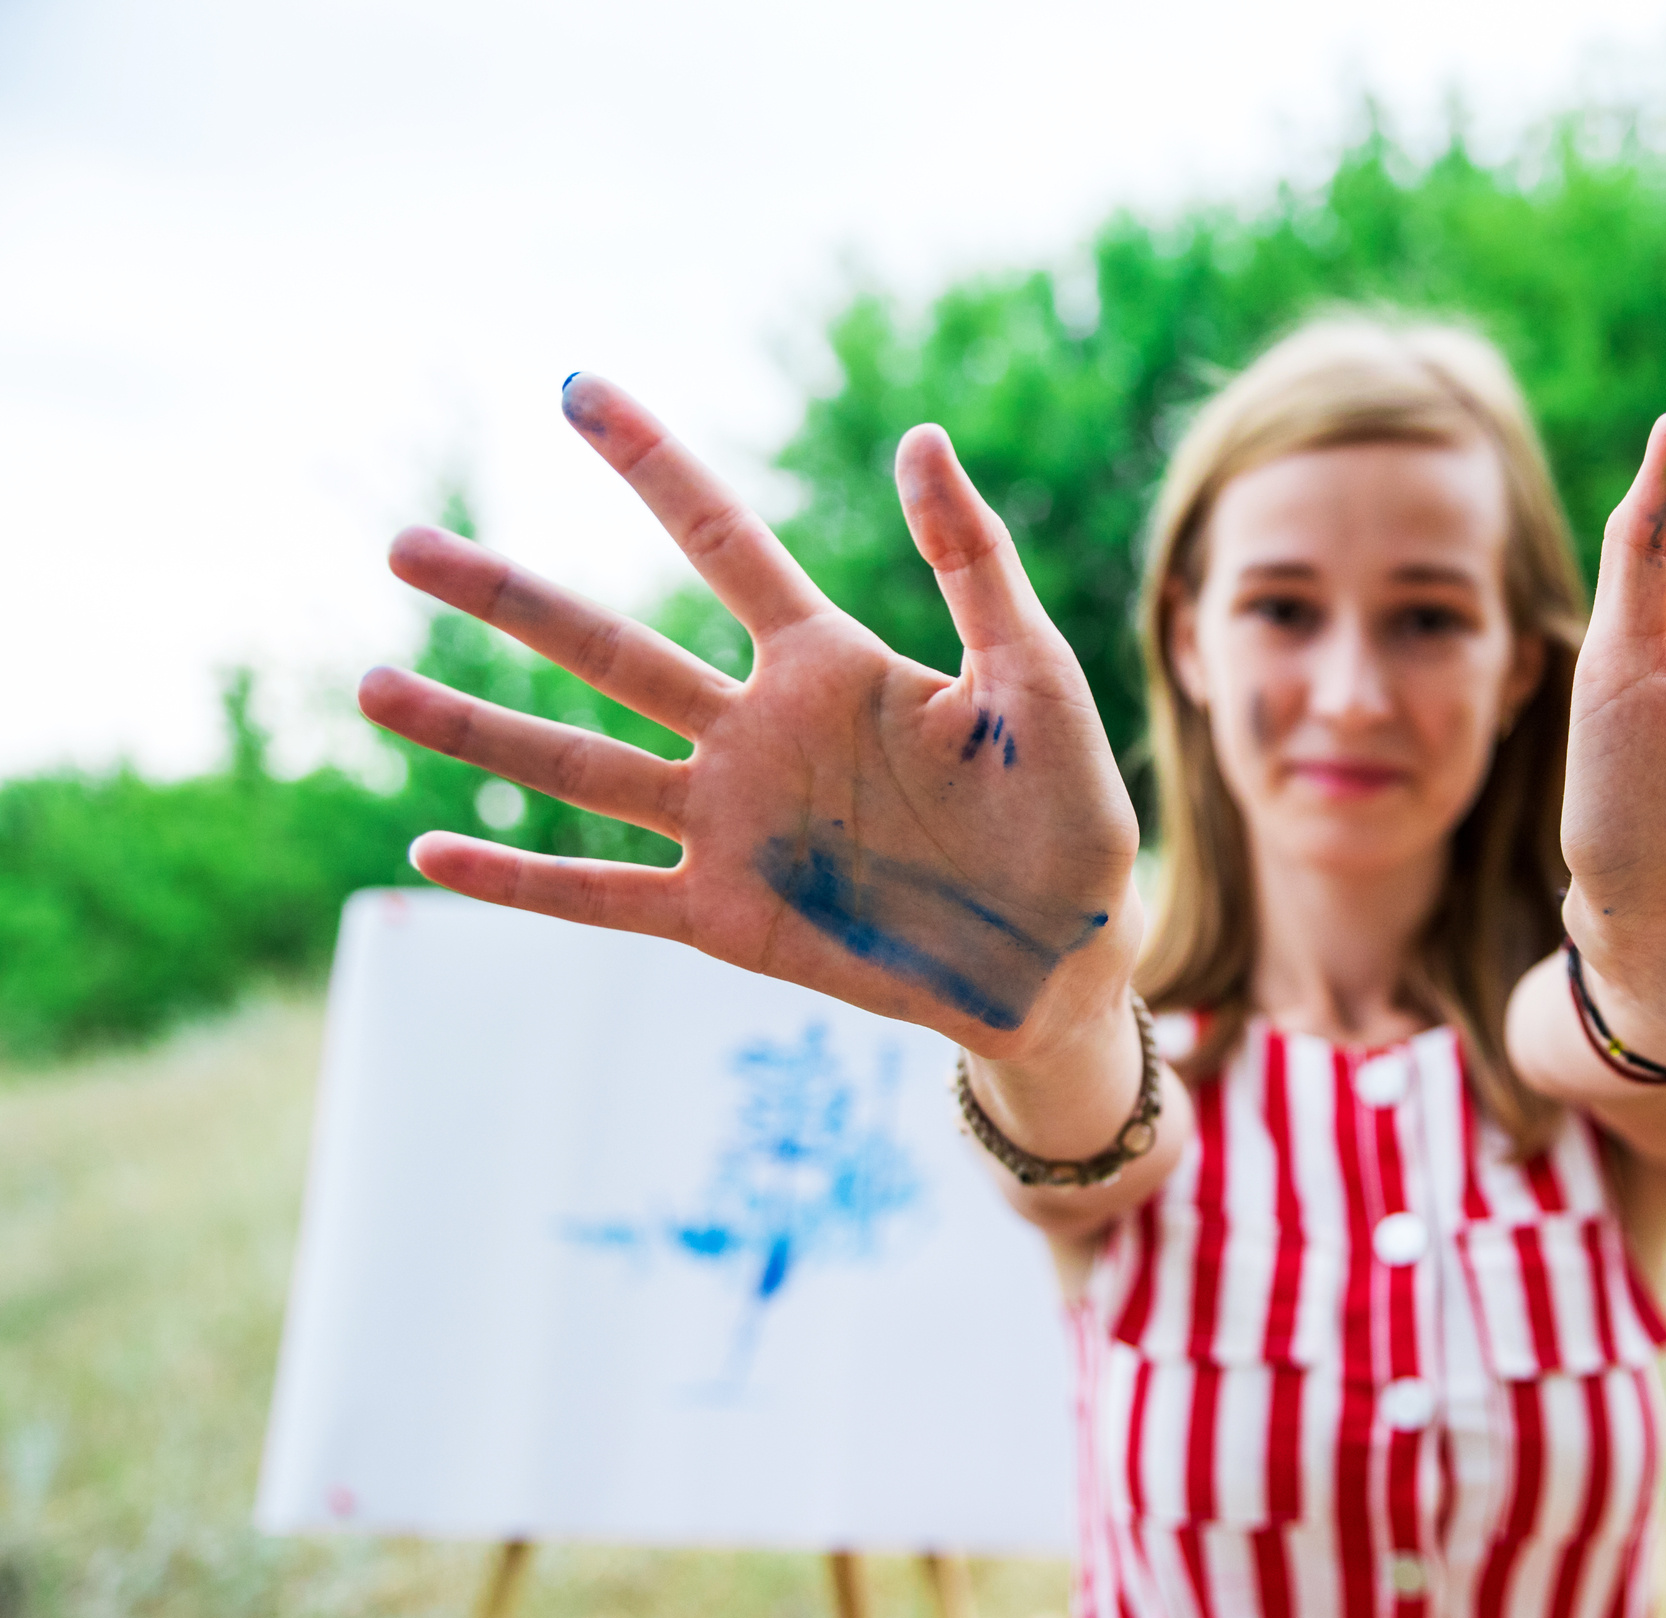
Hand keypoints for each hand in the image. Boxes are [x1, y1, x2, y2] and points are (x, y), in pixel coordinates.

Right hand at [360, 374, 1142, 1057]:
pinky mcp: (725, 915)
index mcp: (828, 663)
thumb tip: (920, 435)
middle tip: (404, 544)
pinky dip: (518, 879)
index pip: (722, 544)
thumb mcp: (1033, 676)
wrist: (1062, 951)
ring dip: (476, 729)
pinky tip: (432, 851)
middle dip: (509, 597)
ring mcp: (731, 823)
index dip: (654, 466)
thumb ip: (974, 565)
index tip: (578, 389)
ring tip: (373, 685)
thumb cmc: (1063, 808)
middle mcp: (757, 732)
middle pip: (610, 650)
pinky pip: (602, 895)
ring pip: (578, 767)